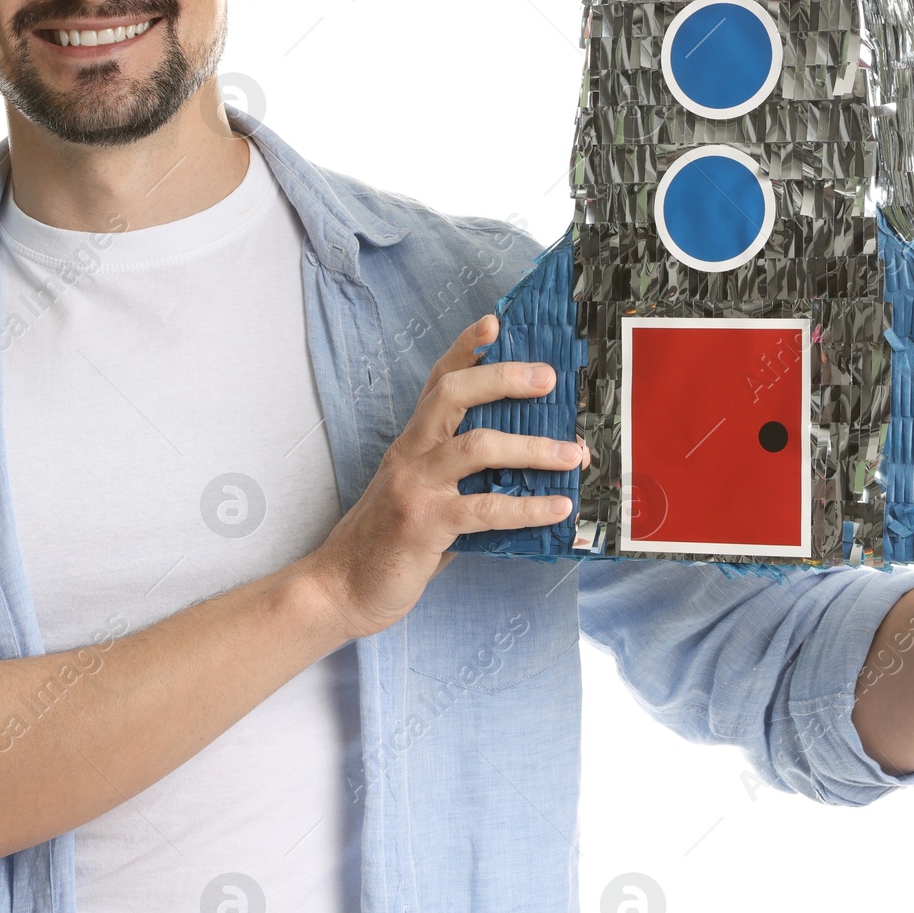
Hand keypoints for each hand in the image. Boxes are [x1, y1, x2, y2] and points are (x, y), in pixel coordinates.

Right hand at [299, 314, 588, 639]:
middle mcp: (410, 456)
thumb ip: (464, 483)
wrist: (339, 589)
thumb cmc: (386, 546)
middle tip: (548, 378)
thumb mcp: (422, 499)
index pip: (437, 382)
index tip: (494, 323)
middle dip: (503, 379)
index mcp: (411, 445)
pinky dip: (527, 507)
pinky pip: (484, 509)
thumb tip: (527, 476)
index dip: (464, 349)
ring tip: (574, 454)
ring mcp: (414, 487)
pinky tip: (556, 508)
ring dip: (533, 447)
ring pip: (477, 447)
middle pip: (453, 395)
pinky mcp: (423, 524)